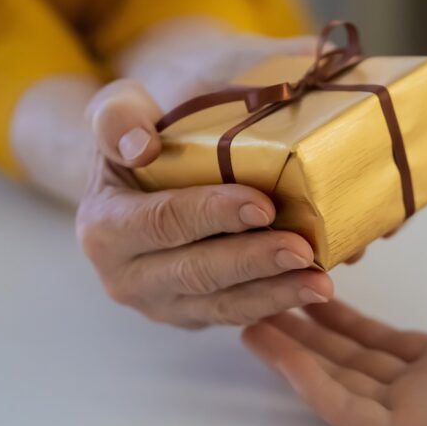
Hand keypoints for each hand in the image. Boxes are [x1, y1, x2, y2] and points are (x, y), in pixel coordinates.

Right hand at [76, 20, 333, 327]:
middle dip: (254, 263)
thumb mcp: (117, 111)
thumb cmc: (138, 135)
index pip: (162, 222)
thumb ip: (119, 118)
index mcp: (104, 226)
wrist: (139, 173)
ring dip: (276, 295)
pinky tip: (314, 289)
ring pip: (222, 305)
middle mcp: (125, 276)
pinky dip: (278, 302)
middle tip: (304, 250)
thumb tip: (141, 146)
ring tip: (322, 281)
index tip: (263, 205)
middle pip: (197, 273)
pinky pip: (237, 314)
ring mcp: (161, 303)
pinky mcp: (194, 314)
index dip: (212, 215)